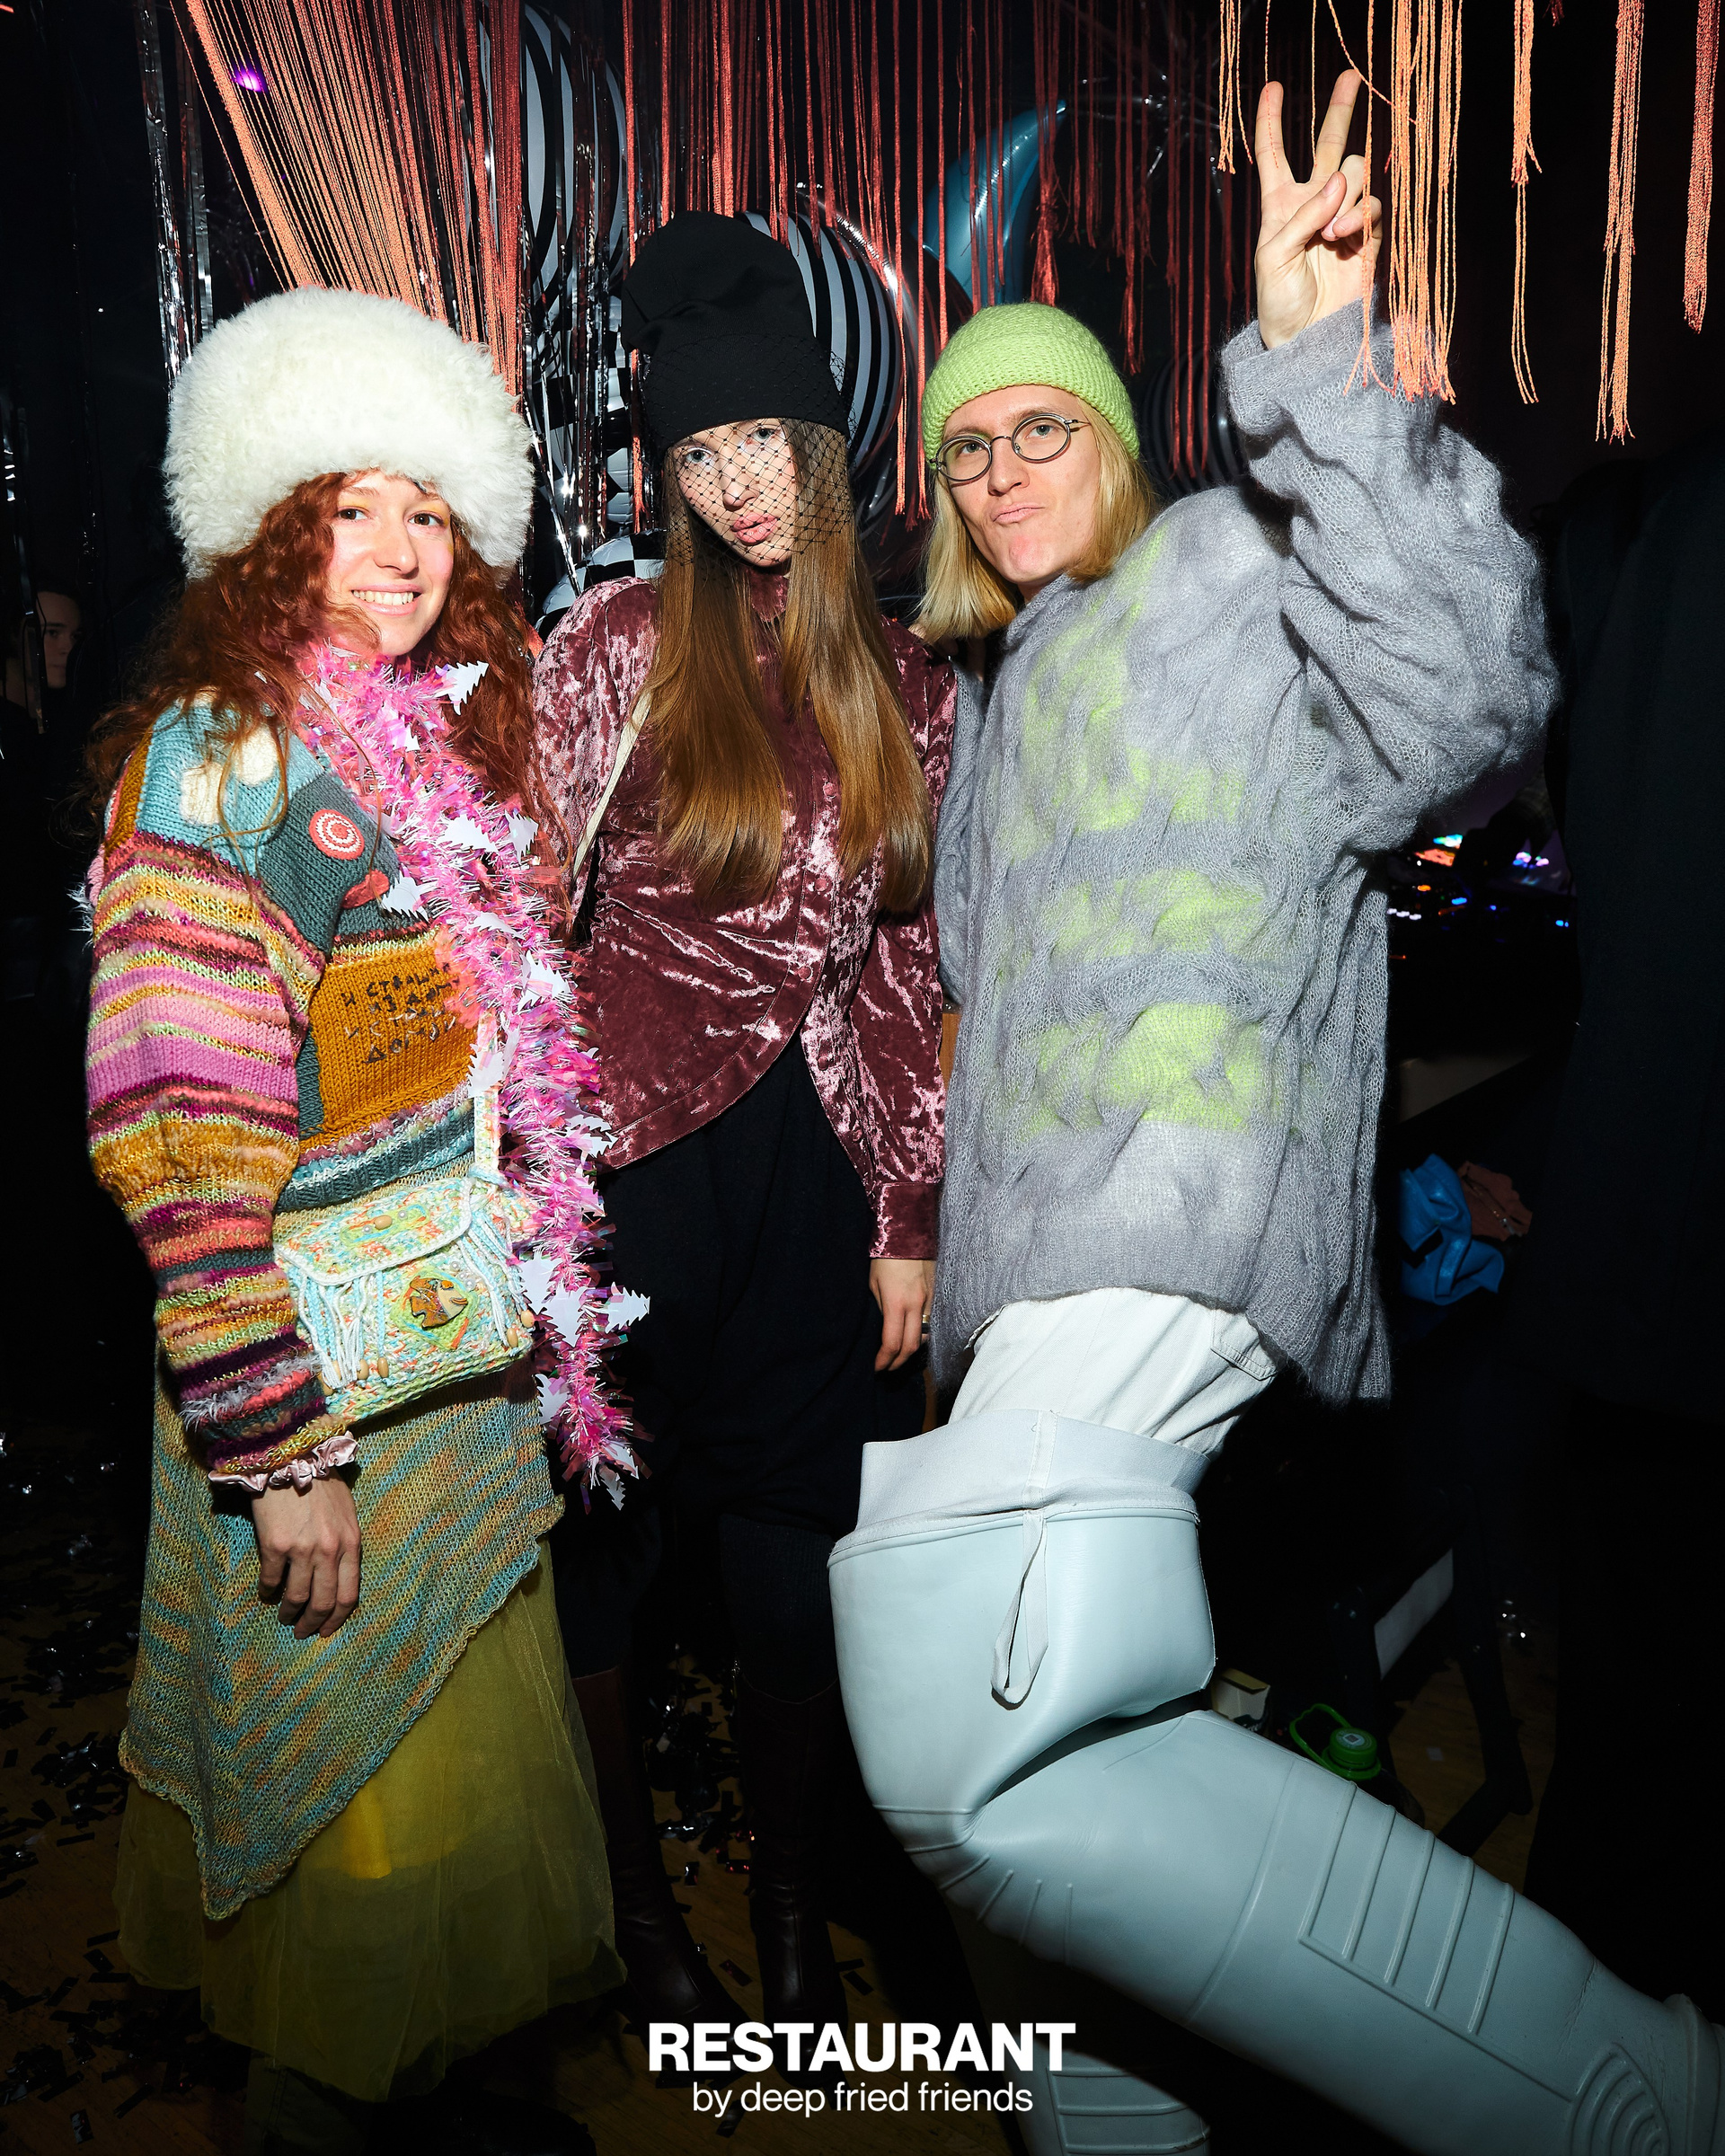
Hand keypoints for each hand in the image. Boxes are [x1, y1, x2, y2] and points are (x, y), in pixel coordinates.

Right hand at [252, 1474, 361, 1639]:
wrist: (291, 1456)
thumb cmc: (321, 1482)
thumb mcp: (346, 1513)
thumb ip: (345, 1543)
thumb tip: (338, 1573)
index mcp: (352, 1544)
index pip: (349, 1594)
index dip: (337, 1618)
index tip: (327, 1630)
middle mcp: (330, 1551)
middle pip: (323, 1602)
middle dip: (312, 1624)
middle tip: (302, 1632)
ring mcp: (302, 1550)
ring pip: (296, 1597)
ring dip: (288, 1613)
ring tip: (284, 1616)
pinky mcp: (275, 1546)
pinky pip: (271, 1581)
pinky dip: (267, 1592)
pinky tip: (266, 1593)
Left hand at [870, 1258, 933, 1372]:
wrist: (909, 1234)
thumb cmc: (884, 1258)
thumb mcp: (873, 1284)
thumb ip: (880, 1308)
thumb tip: (883, 1326)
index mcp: (896, 1303)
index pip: (892, 1343)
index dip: (884, 1360)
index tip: (876, 1367)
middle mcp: (916, 1305)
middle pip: (912, 1346)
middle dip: (898, 1362)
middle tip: (888, 1368)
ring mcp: (930, 1300)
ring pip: (925, 1336)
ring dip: (913, 1350)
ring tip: (900, 1354)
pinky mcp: (938, 1294)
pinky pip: (932, 1321)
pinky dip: (923, 1333)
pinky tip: (914, 1334)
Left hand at [1254, 70, 1381, 350]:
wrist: (1305, 340)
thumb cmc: (1278, 302)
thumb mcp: (1274, 257)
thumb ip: (1302, 216)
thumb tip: (1338, 180)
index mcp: (1279, 205)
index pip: (1274, 153)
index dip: (1270, 121)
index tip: (1273, 87)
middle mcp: (1313, 202)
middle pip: (1328, 145)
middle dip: (1339, 110)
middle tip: (1350, 77)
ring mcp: (1342, 216)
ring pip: (1356, 173)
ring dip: (1347, 194)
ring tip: (1333, 233)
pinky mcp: (1368, 234)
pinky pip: (1373, 204)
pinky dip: (1361, 214)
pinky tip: (1346, 235)